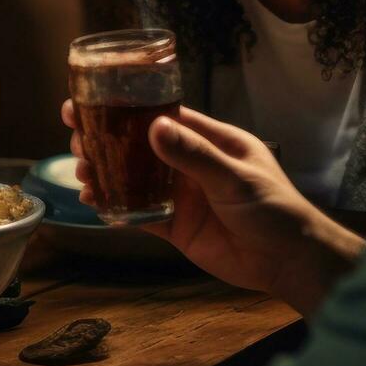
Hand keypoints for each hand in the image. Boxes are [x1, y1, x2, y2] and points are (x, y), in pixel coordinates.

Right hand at [63, 101, 363, 313]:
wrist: (290, 264)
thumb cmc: (277, 211)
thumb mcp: (236, 178)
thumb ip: (196, 156)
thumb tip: (155, 128)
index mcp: (211, 141)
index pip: (163, 116)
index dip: (128, 109)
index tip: (95, 101)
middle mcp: (192, 165)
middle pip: (140, 147)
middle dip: (107, 141)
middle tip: (75, 139)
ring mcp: (182, 197)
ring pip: (134, 180)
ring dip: (107, 175)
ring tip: (81, 174)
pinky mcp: (176, 227)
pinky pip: (140, 214)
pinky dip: (116, 209)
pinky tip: (95, 204)